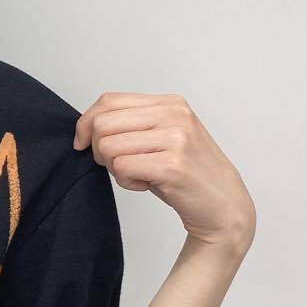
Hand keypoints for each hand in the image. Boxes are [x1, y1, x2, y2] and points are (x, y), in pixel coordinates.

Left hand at [73, 92, 255, 251]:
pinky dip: (125, 182)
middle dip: (98, 149)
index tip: (83, 142)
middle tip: (118, 165)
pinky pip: (120, 168)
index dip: (86, 123)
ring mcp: (175, 139)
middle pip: (102, 123)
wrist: (224, 205)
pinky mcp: (171, 165)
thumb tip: (85, 126)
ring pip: (107, 146)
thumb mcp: (161, 137)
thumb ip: (132, 124)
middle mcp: (174, 115)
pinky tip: (145, 185)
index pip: (109, 100)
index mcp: (170, 103)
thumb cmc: (187, 173)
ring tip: (139, 174)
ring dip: (114, 168)